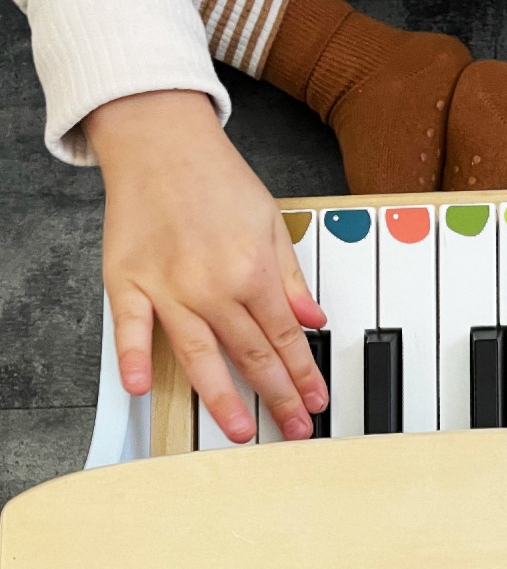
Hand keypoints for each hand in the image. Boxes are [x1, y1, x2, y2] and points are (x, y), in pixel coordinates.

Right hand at [85, 90, 327, 441]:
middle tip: (294, 429)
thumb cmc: (215, 178)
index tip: (316, 402)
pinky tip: (142, 387)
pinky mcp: (128, 280)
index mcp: (254, 271)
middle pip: (253, 355)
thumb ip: (293, 280)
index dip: (305, 377)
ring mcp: (169, 286)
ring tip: (239, 431)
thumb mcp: (272, 224)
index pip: (287, 339)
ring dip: (222, 398)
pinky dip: (134, 356)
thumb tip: (314, 319)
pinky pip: (130, 326)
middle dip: (279, 398)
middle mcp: (214, 285)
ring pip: (201, 355)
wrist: (161, 137)